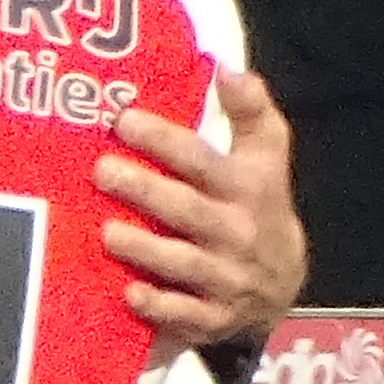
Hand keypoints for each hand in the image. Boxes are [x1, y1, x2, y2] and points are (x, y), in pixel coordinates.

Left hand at [100, 60, 301, 346]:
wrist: (282, 282)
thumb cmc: (259, 202)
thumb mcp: (268, 153)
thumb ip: (250, 108)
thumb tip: (226, 66)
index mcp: (247, 187)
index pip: (203, 160)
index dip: (165, 140)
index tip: (123, 120)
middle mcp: (236, 232)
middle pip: (188, 210)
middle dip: (145, 190)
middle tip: (101, 171)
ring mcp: (225, 278)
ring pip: (183, 263)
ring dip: (146, 249)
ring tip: (107, 232)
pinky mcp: (212, 317)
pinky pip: (185, 315)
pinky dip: (159, 307)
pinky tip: (129, 294)